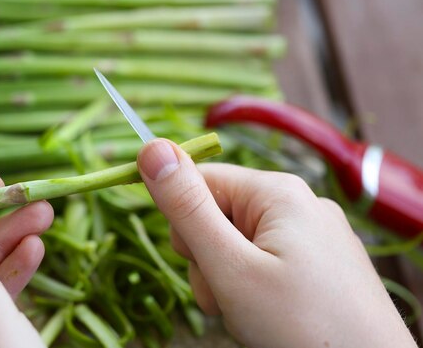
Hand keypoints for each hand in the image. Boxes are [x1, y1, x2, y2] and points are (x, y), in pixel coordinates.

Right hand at [137, 139, 415, 347]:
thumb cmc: (299, 324)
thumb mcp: (229, 266)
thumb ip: (186, 208)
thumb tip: (151, 148)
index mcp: (277, 191)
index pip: (200, 181)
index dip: (183, 221)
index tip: (195, 260)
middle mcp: (299, 202)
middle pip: (219, 214)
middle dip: (209, 258)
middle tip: (228, 294)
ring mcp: (315, 233)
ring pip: (240, 243)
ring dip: (229, 278)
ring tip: (250, 311)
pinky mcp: (322, 261)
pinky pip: (267, 261)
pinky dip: (255, 286)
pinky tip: (268, 313)